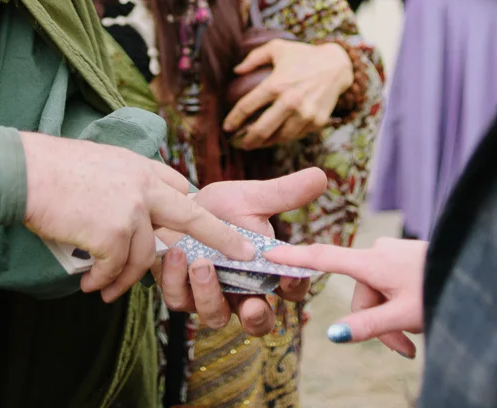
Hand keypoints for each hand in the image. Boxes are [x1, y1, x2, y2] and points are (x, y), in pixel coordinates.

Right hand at [20, 132, 253, 302]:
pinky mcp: (112, 234)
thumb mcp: (101, 163)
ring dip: (124, 279)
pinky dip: (102, 282)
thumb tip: (131, 209)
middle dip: (222, 239)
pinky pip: (115, 268)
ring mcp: (131, 211)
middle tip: (244, 257)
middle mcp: (144, 187)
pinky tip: (90, 286)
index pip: (179, 189)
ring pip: (144, 257)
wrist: (25, 172)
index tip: (206, 225)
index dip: (191, 210)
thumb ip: (125, 183)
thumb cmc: (53, 169)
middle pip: (192, 218)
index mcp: (141, 168)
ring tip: (105, 290)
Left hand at [157, 169, 326, 336]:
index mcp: (266, 273)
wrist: (178, 207)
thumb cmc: (221, 208)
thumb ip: (284, 193)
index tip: (291, 275)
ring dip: (210, 294)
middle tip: (252, 307)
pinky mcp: (180, 294)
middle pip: (258, 322)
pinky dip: (176, 280)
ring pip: (216, 315)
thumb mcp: (251, 199)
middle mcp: (242, 293)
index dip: (295, 287)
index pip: (291, 290)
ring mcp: (211, 298)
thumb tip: (320, 174)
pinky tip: (175, 254)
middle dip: (256, 318)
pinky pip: (179, 299)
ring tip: (202, 263)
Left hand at [223, 40, 352, 148]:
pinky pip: (295, 136)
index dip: (233, 119)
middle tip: (238, 143)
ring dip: (264, 144)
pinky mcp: (316, 122)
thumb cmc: (303, 55)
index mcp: (277, 84)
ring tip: (254, 144)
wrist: (337, 66)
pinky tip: (274, 137)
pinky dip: (282, 139)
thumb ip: (254, 58)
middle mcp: (290, 102)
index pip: (247, 107)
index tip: (226, 127)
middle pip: (261, 129)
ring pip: (278, 138)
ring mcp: (305, 114)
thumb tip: (236, 71)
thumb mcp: (277, 48)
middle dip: (246, 140)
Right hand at [268, 238, 425, 358]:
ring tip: (415, 339)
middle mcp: (378, 252)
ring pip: (377, 294)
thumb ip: (368, 326)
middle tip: (404, 349)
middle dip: (377, 323)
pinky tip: (418, 318)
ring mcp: (392, 253)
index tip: (268, 250)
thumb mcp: (403, 315)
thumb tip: (334, 335)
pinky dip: (399, 306)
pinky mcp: (404, 257)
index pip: (324, 258)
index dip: (295, 257)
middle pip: (360, 295)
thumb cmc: (439, 289)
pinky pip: (390, 286)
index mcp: (372, 262)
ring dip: (391, 320)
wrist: (475, 271)